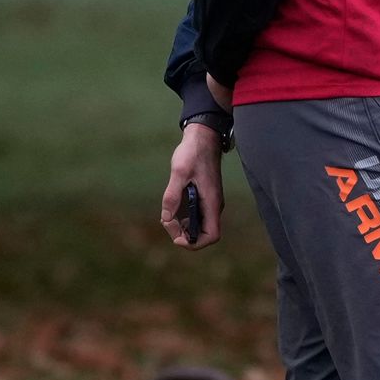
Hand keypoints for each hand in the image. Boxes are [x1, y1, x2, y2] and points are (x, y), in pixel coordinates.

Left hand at [163, 123, 223, 249]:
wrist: (203, 137)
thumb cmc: (193, 152)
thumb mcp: (179, 172)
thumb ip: (172, 195)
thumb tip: (166, 217)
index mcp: (211, 202)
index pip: (211, 236)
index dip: (195, 242)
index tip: (178, 237)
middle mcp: (213, 206)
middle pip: (203, 234)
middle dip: (183, 234)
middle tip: (167, 221)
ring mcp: (209, 202)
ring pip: (198, 225)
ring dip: (182, 226)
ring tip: (168, 215)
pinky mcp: (204, 197)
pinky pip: (195, 215)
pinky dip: (182, 217)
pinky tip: (172, 207)